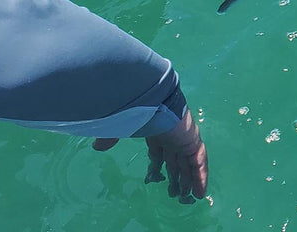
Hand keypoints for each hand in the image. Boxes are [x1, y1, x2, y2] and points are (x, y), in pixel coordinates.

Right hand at [92, 109, 208, 202]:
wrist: (150, 99)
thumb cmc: (134, 111)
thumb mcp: (120, 127)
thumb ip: (110, 138)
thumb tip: (96, 146)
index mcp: (156, 129)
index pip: (159, 151)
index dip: (158, 165)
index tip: (154, 178)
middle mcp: (171, 134)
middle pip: (176, 159)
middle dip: (176, 176)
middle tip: (175, 193)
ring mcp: (183, 137)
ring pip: (188, 163)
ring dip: (189, 180)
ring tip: (188, 197)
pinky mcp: (192, 141)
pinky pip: (199, 162)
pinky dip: (200, 177)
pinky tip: (199, 192)